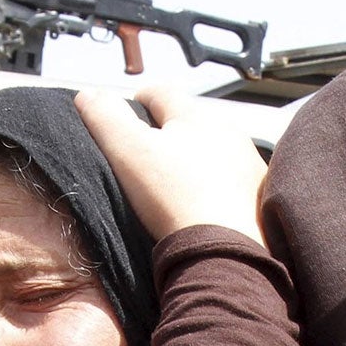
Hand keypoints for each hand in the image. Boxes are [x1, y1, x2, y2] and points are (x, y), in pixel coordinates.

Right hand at [74, 86, 266, 244]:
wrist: (223, 251)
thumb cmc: (175, 197)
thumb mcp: (127, 152)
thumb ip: (105, 118)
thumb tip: (88, 94)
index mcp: (195, 115)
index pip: (160, 93)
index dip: (138, 100)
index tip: (128, 113)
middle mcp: (228, 132)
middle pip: (191, 121)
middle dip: (169, 132)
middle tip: (147, 154)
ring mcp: (247, 165)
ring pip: (214, 150)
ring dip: (196, 158)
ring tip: (176, 182)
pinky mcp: (257, 196)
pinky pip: (232, 181)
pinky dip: (216, 186)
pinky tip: (204, 204)